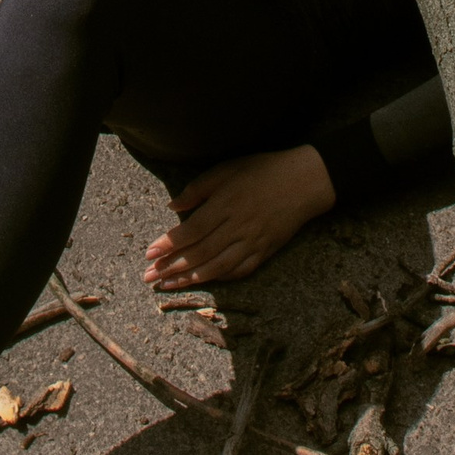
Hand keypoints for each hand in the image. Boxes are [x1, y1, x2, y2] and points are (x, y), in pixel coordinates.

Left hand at [144, 145, 335, 291]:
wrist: (305, 182)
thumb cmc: (263, 170)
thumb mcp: (228, 169)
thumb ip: (198, 188)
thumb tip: (172, 206)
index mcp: (226, 203)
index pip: (191, 230)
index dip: (169, 244)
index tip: (149, 253)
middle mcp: (237, 226)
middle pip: (199, 252)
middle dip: (172, 267)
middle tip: (148, 277)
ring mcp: (252, 242)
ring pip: (217, 266)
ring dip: (190, 278)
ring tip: (167, 285)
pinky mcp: (265, 251)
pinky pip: (239, 270)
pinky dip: (220, 278)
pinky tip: (203, 281)